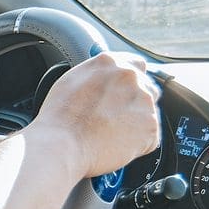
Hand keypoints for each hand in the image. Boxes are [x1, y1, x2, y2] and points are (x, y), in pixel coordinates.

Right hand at [31, 52, 160, 177]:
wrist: (61, 145)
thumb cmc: (58, 119)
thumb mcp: (69, 82)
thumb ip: (95, 75)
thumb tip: (104, 79)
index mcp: (109, 63)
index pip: (136, 64)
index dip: (129, 82)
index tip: (124, 92)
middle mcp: (130, 77)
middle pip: (147, 88)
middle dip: (134, 103)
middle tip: (113, 119)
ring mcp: (143, 100)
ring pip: (148, 113)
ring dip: (135, 124)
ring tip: (109, 135)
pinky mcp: (150, 126)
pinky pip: (149, 137)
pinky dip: (137, 144)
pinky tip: (114, 145)